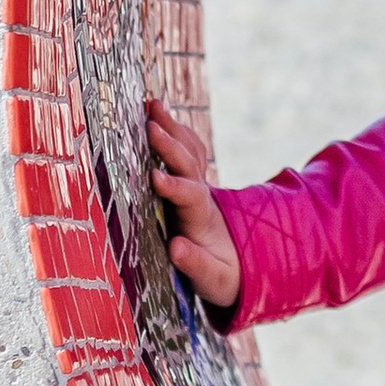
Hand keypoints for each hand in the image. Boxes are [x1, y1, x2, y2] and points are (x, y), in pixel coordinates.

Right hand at [146, 95, 239, 313]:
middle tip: (148, 126)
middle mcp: (202, 197)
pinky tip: (158, 116)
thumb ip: (196, 264)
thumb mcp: (214, 280)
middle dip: (169, 146)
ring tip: (151, 106)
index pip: (190, 197)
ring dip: (172, 128)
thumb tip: (176, 247)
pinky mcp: (192, 182)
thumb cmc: (221, 275)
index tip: (156, 178)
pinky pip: (188, 152)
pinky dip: (175, 133)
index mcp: (203, 220)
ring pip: (189, 152)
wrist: (235, 264)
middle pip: (189, 165)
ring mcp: (199, 187)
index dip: (174, 186)